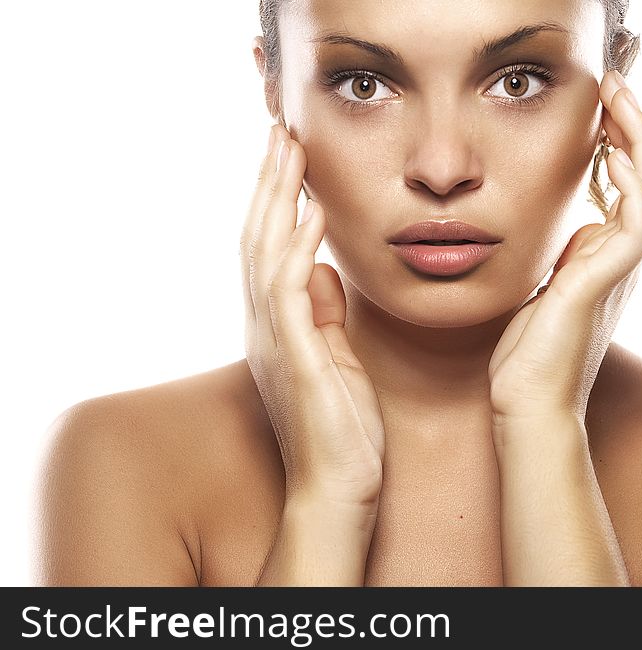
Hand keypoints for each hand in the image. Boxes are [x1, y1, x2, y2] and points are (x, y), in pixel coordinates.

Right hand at [241, 125, 385, 512]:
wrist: (339, 487)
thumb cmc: (342, 426)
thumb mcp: (335, 357)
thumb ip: (323, 312)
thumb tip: (321, 269)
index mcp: (277, 324)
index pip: (270, 247)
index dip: (276, 199)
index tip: (291, 156)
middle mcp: (266, 325)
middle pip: (258, 237)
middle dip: (269, 182)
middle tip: (281, 131)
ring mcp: (274, 340)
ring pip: (264, 252)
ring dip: (277, 198)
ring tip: (290, 149)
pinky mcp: (295, 357)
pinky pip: (289, 291)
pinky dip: (296, 248)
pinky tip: (312, 213)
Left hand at [488, 71, 641, 422]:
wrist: (526, 404)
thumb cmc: (527, 355)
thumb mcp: (544, 290)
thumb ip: (564, 258)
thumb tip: (573, 228)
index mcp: (604, 260)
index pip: (629, 188)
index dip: (623, 144)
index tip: (601, 109)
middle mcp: (620, 263)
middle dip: (636, 129)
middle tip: (615, 86)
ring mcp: (618, 273)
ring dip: (640, 141)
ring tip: (618, 99)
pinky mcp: (603, 285)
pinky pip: (637, 225)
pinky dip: (634, 186)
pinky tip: (616, 155)